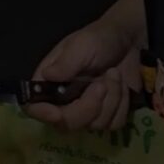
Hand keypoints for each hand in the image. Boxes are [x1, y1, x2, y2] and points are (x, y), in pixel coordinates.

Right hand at [26, 19, 141, 130]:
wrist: (128, 41)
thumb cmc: (99, 39)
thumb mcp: (82, 44)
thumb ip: (66, 62)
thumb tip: (47, 76)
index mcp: (50, 82)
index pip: (35, 106)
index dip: (42, 114)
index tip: (57, 113)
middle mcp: (65, 102)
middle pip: (67, 124)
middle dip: (88, 106)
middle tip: (102, 83)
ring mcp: (88, 112)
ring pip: (95, 125)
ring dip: (111, 98)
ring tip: (114, 75)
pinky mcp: (109, 116)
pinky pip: (115, 123)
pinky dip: (122, 104)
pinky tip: (123, 86)